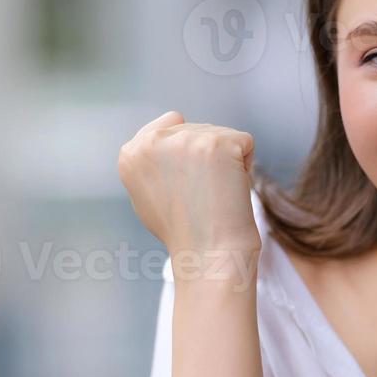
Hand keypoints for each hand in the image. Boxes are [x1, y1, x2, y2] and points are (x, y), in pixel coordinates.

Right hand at [117, 111, 261, 270]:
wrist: (208, 253)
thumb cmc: (183, 231)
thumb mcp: (147, 192)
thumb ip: (153, 159)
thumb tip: (171, 128)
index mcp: (131, 153)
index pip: (171, 123)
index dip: (187, 155)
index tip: (184, 186)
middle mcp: (153, 141)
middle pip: (198, 129)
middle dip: (206, 158)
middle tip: (199, 196)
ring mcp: (186, 139)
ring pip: (221, 136)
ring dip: (225, 162)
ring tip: (213, 195)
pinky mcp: (219, 143)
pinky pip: (244, 143)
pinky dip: (245, 166)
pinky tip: (229, 190)